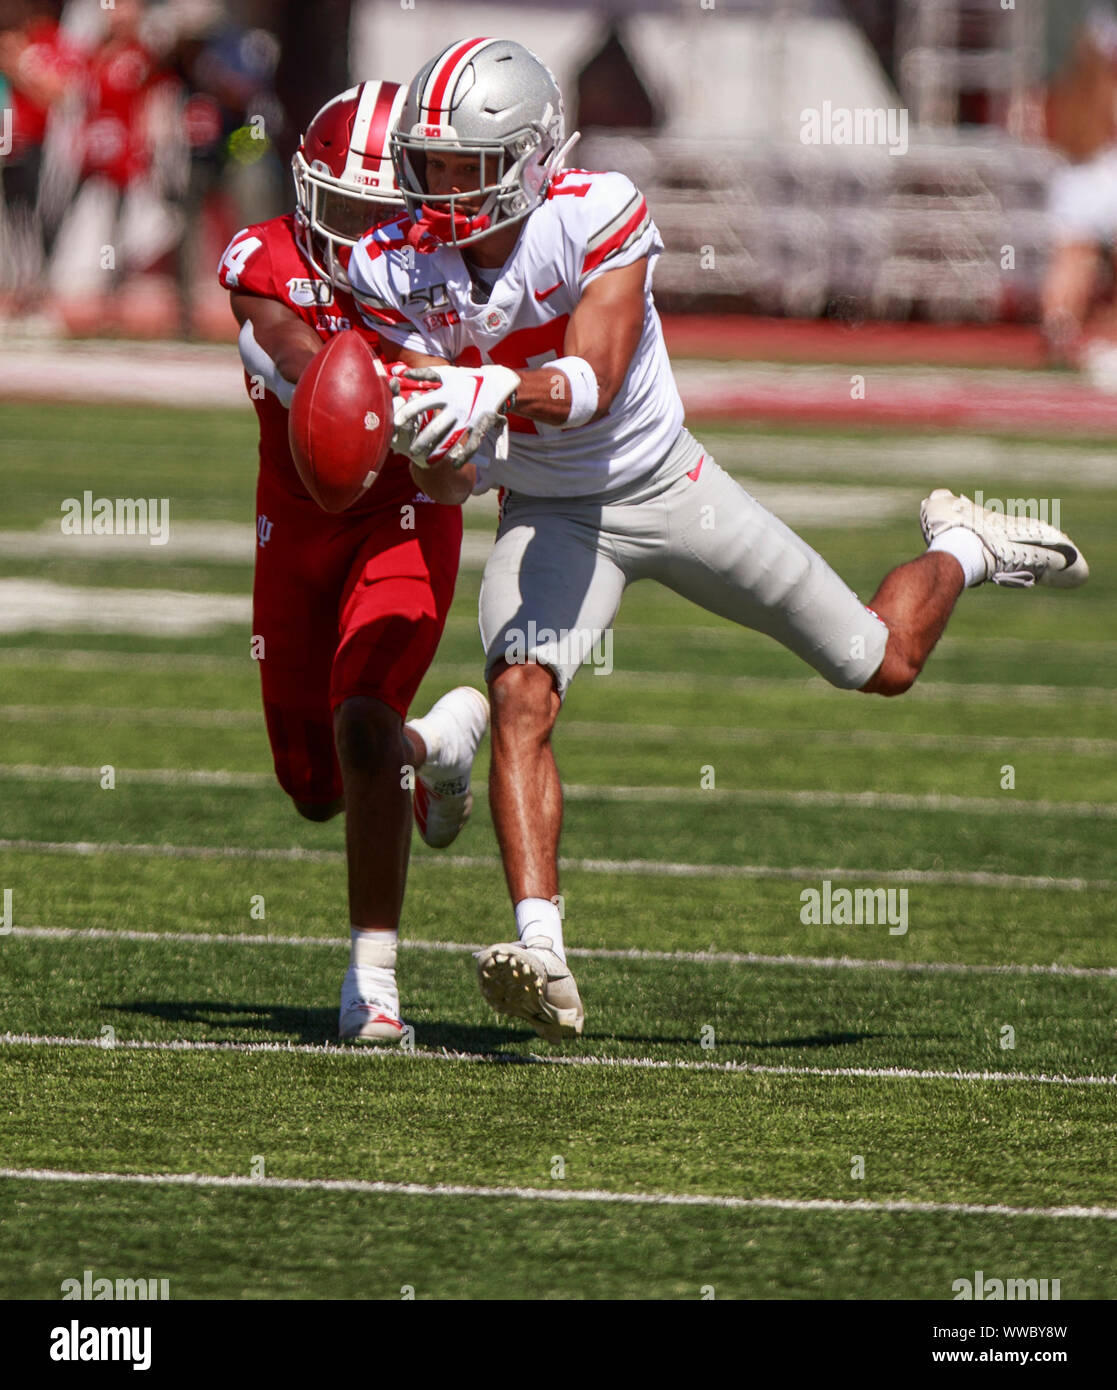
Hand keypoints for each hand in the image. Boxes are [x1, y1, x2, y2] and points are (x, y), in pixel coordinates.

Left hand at [393, 363, 519, 467]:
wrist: (498, 382)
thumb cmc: (468, 378)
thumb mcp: (447, 373)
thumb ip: (424, 374)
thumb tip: (402, 374)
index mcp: (446, 394)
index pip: (422, 404)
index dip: (408, 414)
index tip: (396, 423)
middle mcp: (456, 407)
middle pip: (435, 428)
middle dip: (421, 441)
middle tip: (410, 451)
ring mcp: (469, 419)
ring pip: (451, 440)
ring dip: (438, 452)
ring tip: (427, 462)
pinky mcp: (480, 426)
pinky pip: (471, 445)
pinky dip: (464, 456)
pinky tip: (455, 465)